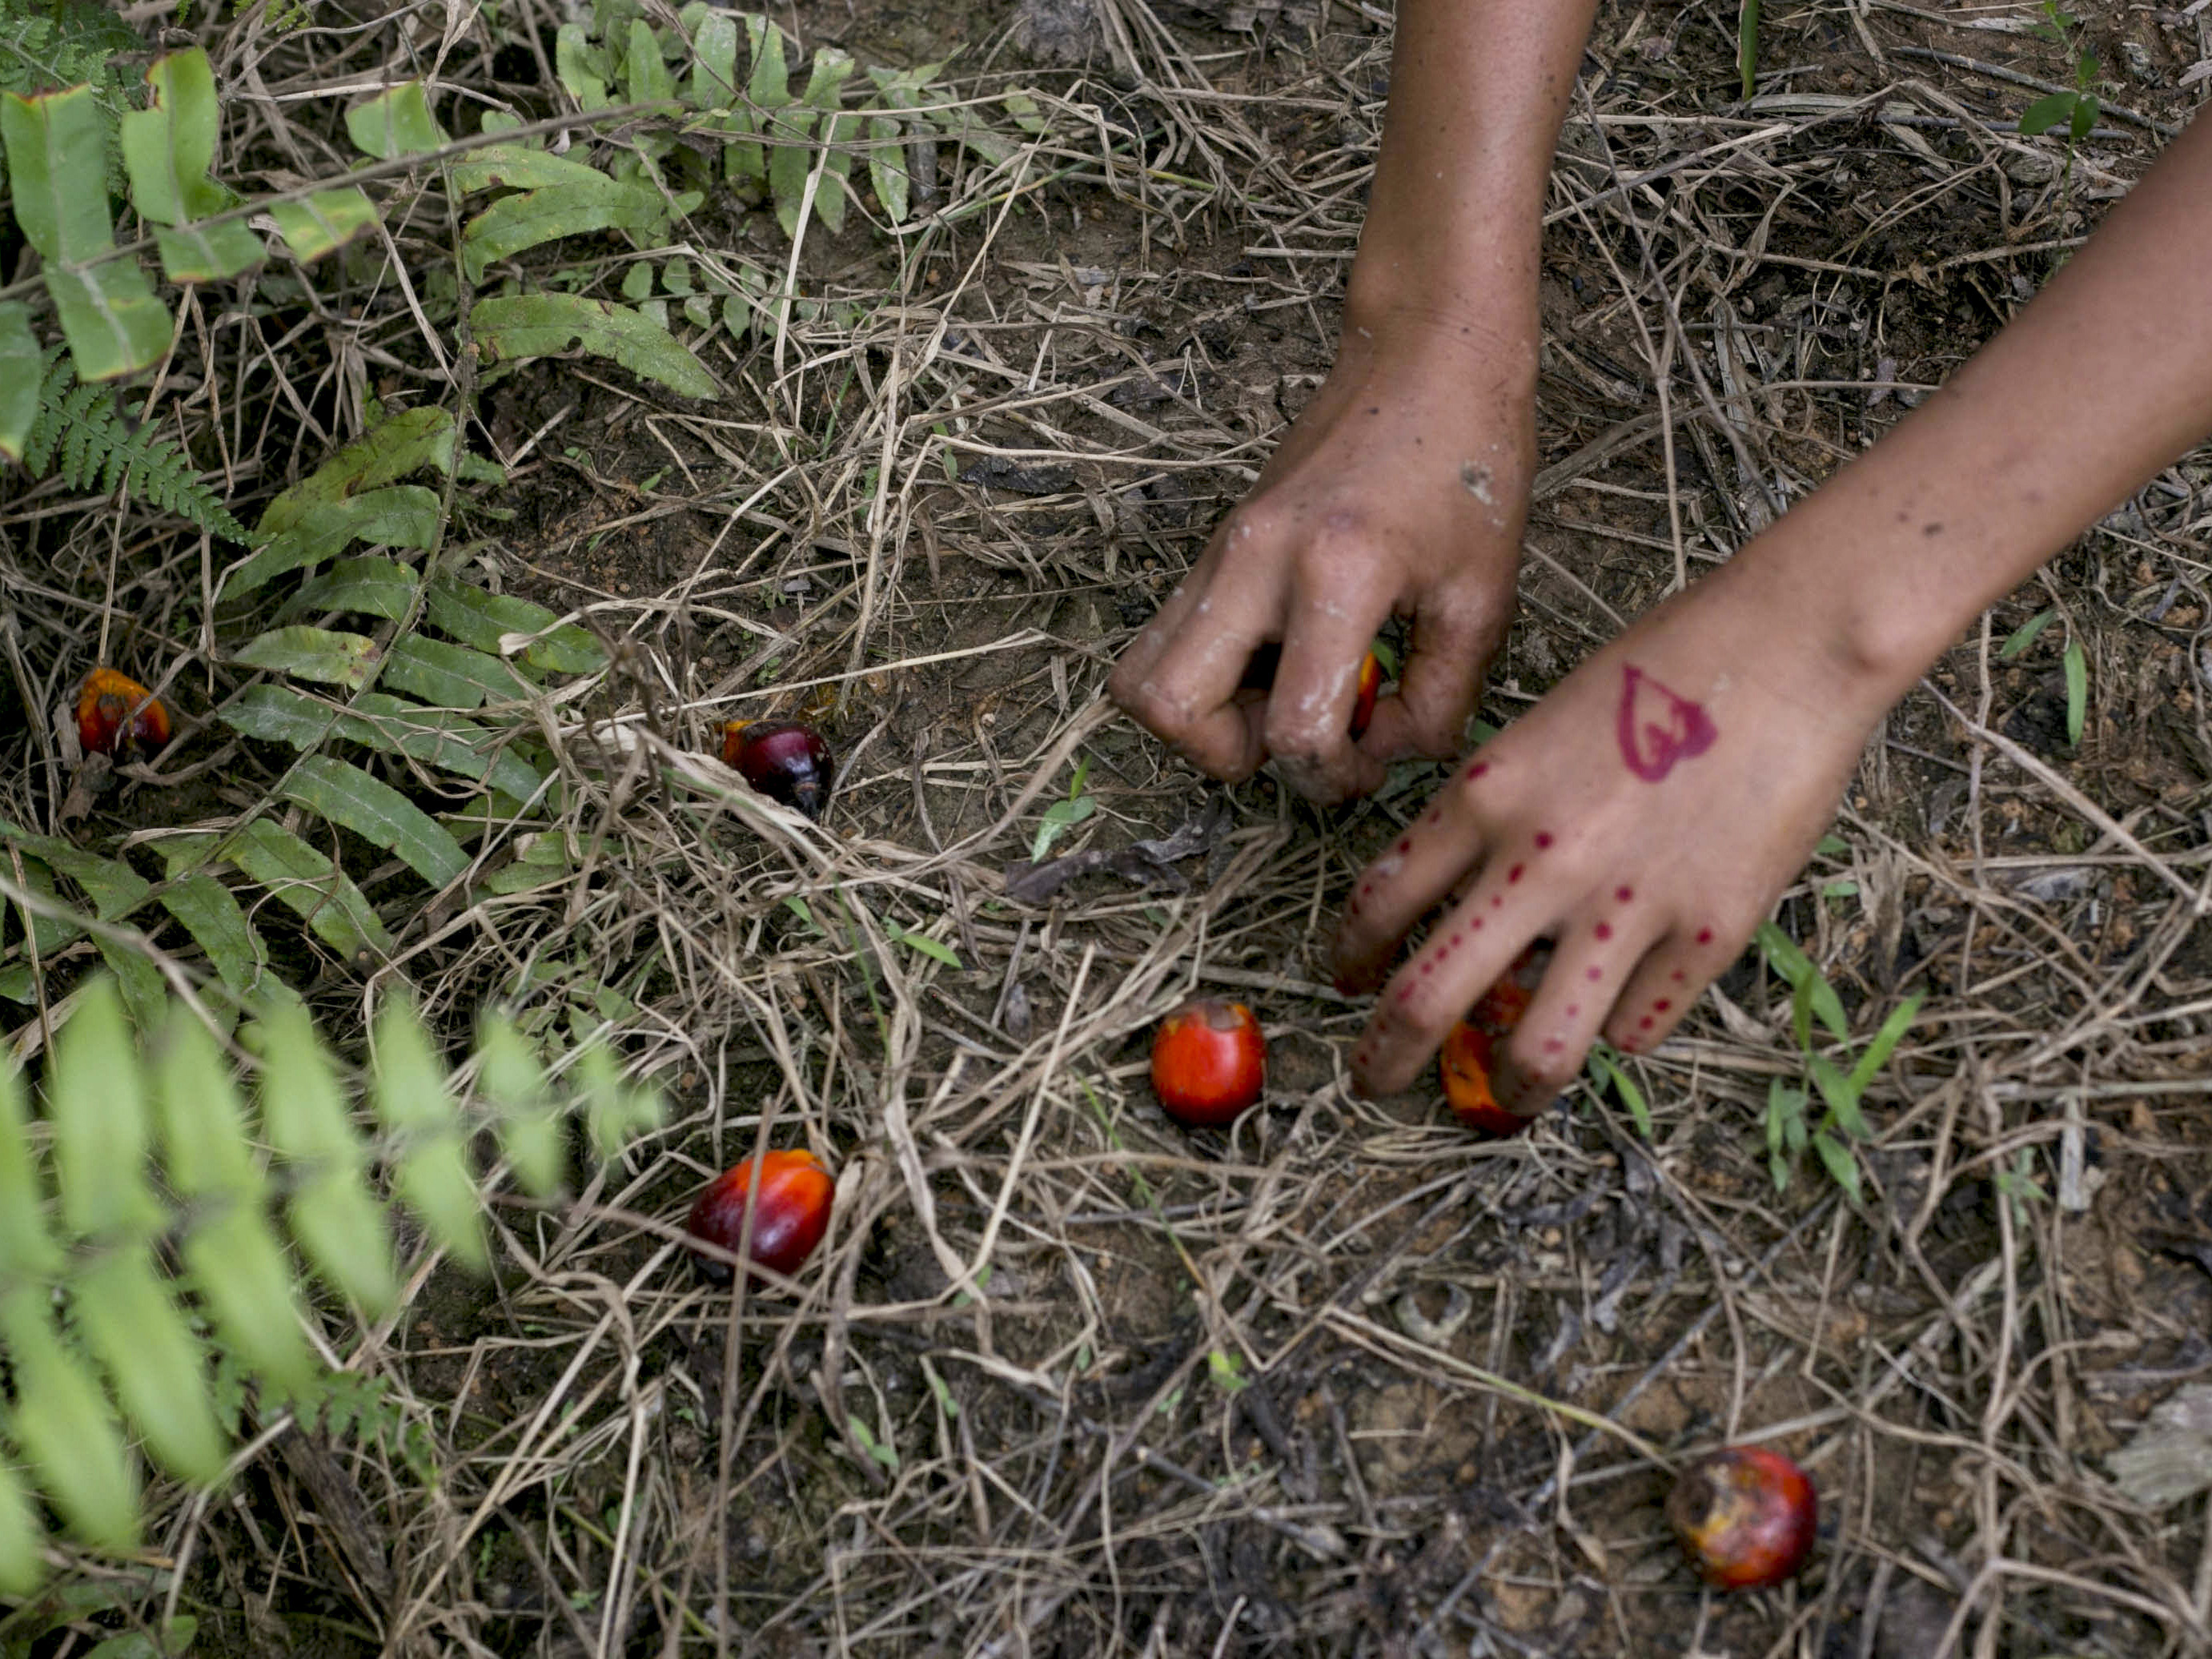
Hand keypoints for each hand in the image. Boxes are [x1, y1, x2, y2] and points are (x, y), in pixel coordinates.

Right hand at [1108, 305, 1534, 804]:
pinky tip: (1280, 659)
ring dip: (1200, 716)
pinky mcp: (1216, 546)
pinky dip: (1207, 675)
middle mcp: (1256, 562)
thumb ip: (1439, 698)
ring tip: (1277, 698)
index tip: (1371, 761)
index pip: (1294, 730)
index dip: (1334, 779)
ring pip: (1139, 674)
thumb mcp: (1483, 598)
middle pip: (1167, 707)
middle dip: (1227, 755)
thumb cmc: (1469, 462)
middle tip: (1296, 736)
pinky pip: (1167, 637)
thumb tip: (1387, 752)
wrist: (1425, 354)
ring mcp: (1222, 550)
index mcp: (1337, 574)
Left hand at [1329, 558, 1887, 1108]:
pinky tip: (1621, 1016)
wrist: (1786, 649)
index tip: (1346, 983)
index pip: (1379, 903)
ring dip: (1509, 1090)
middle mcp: (1539, 861)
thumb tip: (1466, 910)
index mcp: (1484, 796)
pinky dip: (1620, 1031)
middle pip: (1424, 1000)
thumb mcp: (1540, 730)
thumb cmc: (1662, 671)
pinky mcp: (1708, 935)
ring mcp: (1625, 907)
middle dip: (1384, 1059)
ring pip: (1534, 1051)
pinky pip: (1638, 1027)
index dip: (1349, 959)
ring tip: (1506, 1099)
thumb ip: (1495, 819)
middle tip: (1373, 1084)